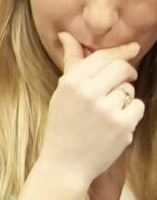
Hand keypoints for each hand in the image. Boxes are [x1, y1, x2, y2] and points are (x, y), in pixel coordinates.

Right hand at [33, 32, 143, 199]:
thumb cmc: (63, 126)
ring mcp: (107, 109)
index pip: (102, 57)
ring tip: (107, 112)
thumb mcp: (61, 93)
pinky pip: (138, 106)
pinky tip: (115, 123)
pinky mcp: (123, 125)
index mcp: (71, 83)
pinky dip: (131, 113)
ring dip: (124, 97)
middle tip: (124, 80)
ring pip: (129, 89)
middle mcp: (88, 93)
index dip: (120, 51)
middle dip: (126, 72)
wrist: (65, 163)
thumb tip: (66, 35)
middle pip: (121, 68)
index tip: (132, 48)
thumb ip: (71, 63)